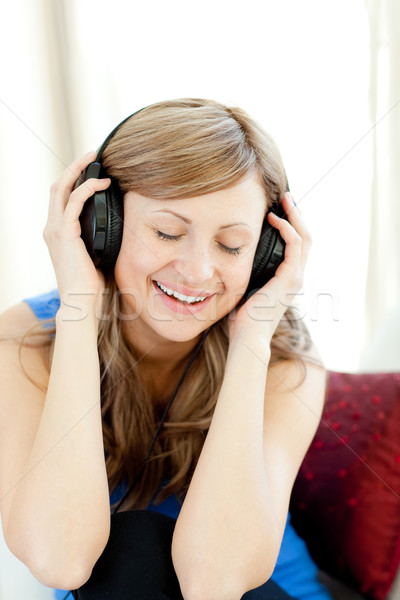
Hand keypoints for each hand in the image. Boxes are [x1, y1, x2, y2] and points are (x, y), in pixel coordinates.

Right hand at [43, 151, 110, 312]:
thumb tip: (119, 227)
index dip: (73, 179)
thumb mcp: (95, 254)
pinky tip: (102, 183)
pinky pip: (75, 201)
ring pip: (61, 188)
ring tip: (95, 159)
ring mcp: (55, 230)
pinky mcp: (65, 233)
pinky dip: (87, 188)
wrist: (81, 302)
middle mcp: (52, 228)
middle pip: (57, 186)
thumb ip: (98, 238)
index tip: (91, 168)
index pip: (61, 197)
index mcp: (57, 232)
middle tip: (92, 154)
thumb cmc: (91, 284)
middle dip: (73, 167)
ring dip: (78, 170)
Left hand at [228, 193, 311, 343]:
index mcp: (288, 280)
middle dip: (297, 214)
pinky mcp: (289, 277)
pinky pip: (294, 245)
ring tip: (285, 200)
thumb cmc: (243, 319)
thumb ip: (247, 275)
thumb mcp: (246, 290)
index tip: (280, 209)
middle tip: (287, 197)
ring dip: (295, 216)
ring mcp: (295, 277)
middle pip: (306, 237)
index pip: (298, 246)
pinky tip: (275, 219)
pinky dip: (287, 228)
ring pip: (304, 237)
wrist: (248, 338)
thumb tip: (231, 261)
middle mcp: (296, 277)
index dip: (292, 225)